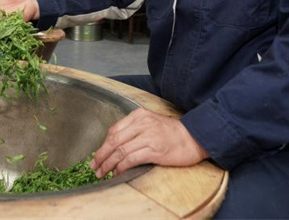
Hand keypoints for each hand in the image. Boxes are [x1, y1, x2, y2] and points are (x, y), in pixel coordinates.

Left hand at [89, 108, 207, 177]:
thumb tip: (115, 145)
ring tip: (102, 172)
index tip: (97, 156)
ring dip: (108, 164)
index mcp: (139, 115)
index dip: (103, 145)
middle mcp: (142, 124)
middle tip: (94, 166)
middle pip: (114, 140)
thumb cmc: (172, 133)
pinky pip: (131, 159)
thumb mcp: (151, 123)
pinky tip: (117, 173)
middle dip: (101, 155)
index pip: (114, 130)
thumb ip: (134, 129)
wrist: (194, 137)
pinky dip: (121, 167)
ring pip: (120, 151)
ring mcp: (148, 136)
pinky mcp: (154, 150)